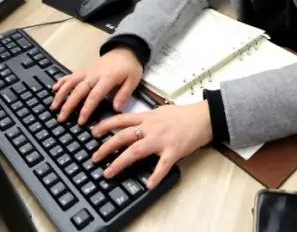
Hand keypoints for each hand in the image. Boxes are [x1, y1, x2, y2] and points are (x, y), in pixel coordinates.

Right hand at [51, 47, 142, 125]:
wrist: (126, 49)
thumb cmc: (130, 67)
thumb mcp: (133, 80)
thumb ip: (124, 94)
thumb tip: (116, 109)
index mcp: (107, 78)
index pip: (94, 96)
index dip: (86, 109)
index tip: (80, 121)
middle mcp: (94, 75)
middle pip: (78, 90)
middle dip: (68, 105)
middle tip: (61, 118)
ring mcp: (87, 71)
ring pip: (71, 82)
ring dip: (61, 94)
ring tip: (54, 107)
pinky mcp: (84, 69)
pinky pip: (71, 75)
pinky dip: (61, 81)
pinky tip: (54, 89)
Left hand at [91, 101, 212, 188]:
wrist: (203, 117)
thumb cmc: (183, 115)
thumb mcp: (161, 111)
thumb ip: (146, 118)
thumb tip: (133, 124)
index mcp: (148, 117)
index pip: (122, 119)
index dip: (106, 125)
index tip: (93, 132)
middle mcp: (151, 128)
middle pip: (123, 137)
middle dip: (106, 147)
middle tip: (95, 157)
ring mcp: (161, 140)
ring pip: (136, 151)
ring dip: (120, 162)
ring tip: (109, 172)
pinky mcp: (173, 151)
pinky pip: (162, 165)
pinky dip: (155, 176)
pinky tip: (148, 184)